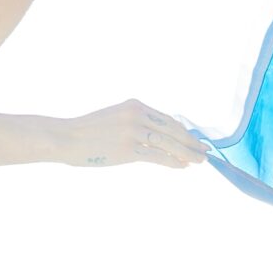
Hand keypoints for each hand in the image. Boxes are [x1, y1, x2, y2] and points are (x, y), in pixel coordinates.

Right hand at [59, 99, 207, 168]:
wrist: (66, 138)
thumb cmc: (89, 132)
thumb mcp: (116, 117)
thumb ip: (137, 123)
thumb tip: (161, 138)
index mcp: (135, 105)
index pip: (167, 119)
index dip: (184, 132)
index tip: (195, 140)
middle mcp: (137, 115)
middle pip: (173, 130)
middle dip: (191, 142)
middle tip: (205, 152)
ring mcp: (133, 132)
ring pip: (168, 143)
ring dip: (187, 153)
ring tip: (199, 161)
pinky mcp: (128, 149)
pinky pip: (157, 156)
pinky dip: (172, 161)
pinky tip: (182, 166)